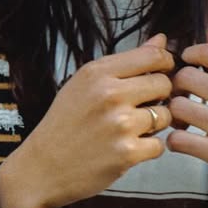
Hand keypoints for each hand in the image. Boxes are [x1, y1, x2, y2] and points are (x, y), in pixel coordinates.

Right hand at [0, 34, 174, 207]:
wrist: (42, 168)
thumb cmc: (64, 124)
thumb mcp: (85, 84)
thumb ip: (126, 63)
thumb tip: (161, 39)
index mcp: (97, 73)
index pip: (153, 56)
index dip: (165, 64)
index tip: (161, 73)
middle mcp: (110, 94)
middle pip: (164, 84)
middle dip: (160, 96)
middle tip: (142, 107)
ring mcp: (120, 124)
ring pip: (166, 115)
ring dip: (155, 125)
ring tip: (131, 130)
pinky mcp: (128, 153)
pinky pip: (159, 145)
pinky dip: (148, 149)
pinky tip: (128, 148)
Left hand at [168, 29, 207, 198]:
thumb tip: (207, 35)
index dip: (192, 53)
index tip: (186, 61)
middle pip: (189, 78)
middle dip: (177, 85)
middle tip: (180, 94)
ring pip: (179, 108)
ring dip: (173, 114)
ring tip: (181, 119)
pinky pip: (179, 140)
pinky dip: (175, 140)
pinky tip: (183, 141)